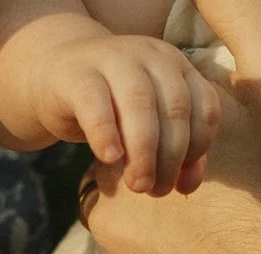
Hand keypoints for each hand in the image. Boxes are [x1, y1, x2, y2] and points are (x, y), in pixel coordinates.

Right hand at [34, 32, 220, 194]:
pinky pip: (95, 102)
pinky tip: (109, 158)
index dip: (198, 148)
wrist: (56, 74)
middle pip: (175, 108)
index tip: (180, 178)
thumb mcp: (149, 128)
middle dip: (171, 157)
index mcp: (176, 66)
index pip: (204, 107)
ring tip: (138, 185)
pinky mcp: (77, 73)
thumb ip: (176, 153)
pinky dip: (106, 133)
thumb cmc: (111, 108)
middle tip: (156, 191)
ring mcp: (113, 57)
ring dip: (143, 151)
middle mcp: (151, 55)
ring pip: (139, 103)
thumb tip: (188, 186)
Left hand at [67, 0, 260, 253]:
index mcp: (149, 134)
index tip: (204, 166)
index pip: (135, 125)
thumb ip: (242, 15)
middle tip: (208, 209)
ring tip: (192, 248)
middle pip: (117, 177)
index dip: (164, 139)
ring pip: (108, 229)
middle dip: (146, 185)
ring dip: (133, 235)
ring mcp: (122, 251)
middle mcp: (122, 188)